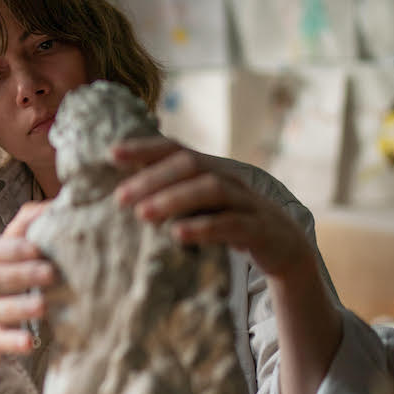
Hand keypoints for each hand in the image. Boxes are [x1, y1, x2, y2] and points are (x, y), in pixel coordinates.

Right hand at [0, 202, 55, 355]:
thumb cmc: (10, 273)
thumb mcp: (16, 249)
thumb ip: (29, 225)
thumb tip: (53, 204)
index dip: (12, 249)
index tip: (39, 249)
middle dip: (22, 275)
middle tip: (52, 274)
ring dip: (18, 307)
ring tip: (43, 307)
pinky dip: (11, 341)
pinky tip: (29, 343)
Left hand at [111, 136, 311, 280]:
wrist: (283, 245)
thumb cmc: (228, 221)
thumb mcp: (199, 205)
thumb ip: (169, 193)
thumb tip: (122, 191)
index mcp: (209, 169)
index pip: (174, 148)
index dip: (144, 148)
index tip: (110, 154)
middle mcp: (228, 178)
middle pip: (190, 164)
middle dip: (152, 178)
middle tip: (119, 198)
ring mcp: (245, 201)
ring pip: (210, 189)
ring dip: (173, 199)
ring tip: (143, 215)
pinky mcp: (258, 228)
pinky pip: (231, 223)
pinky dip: (204, 227)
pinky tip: (178, 234)